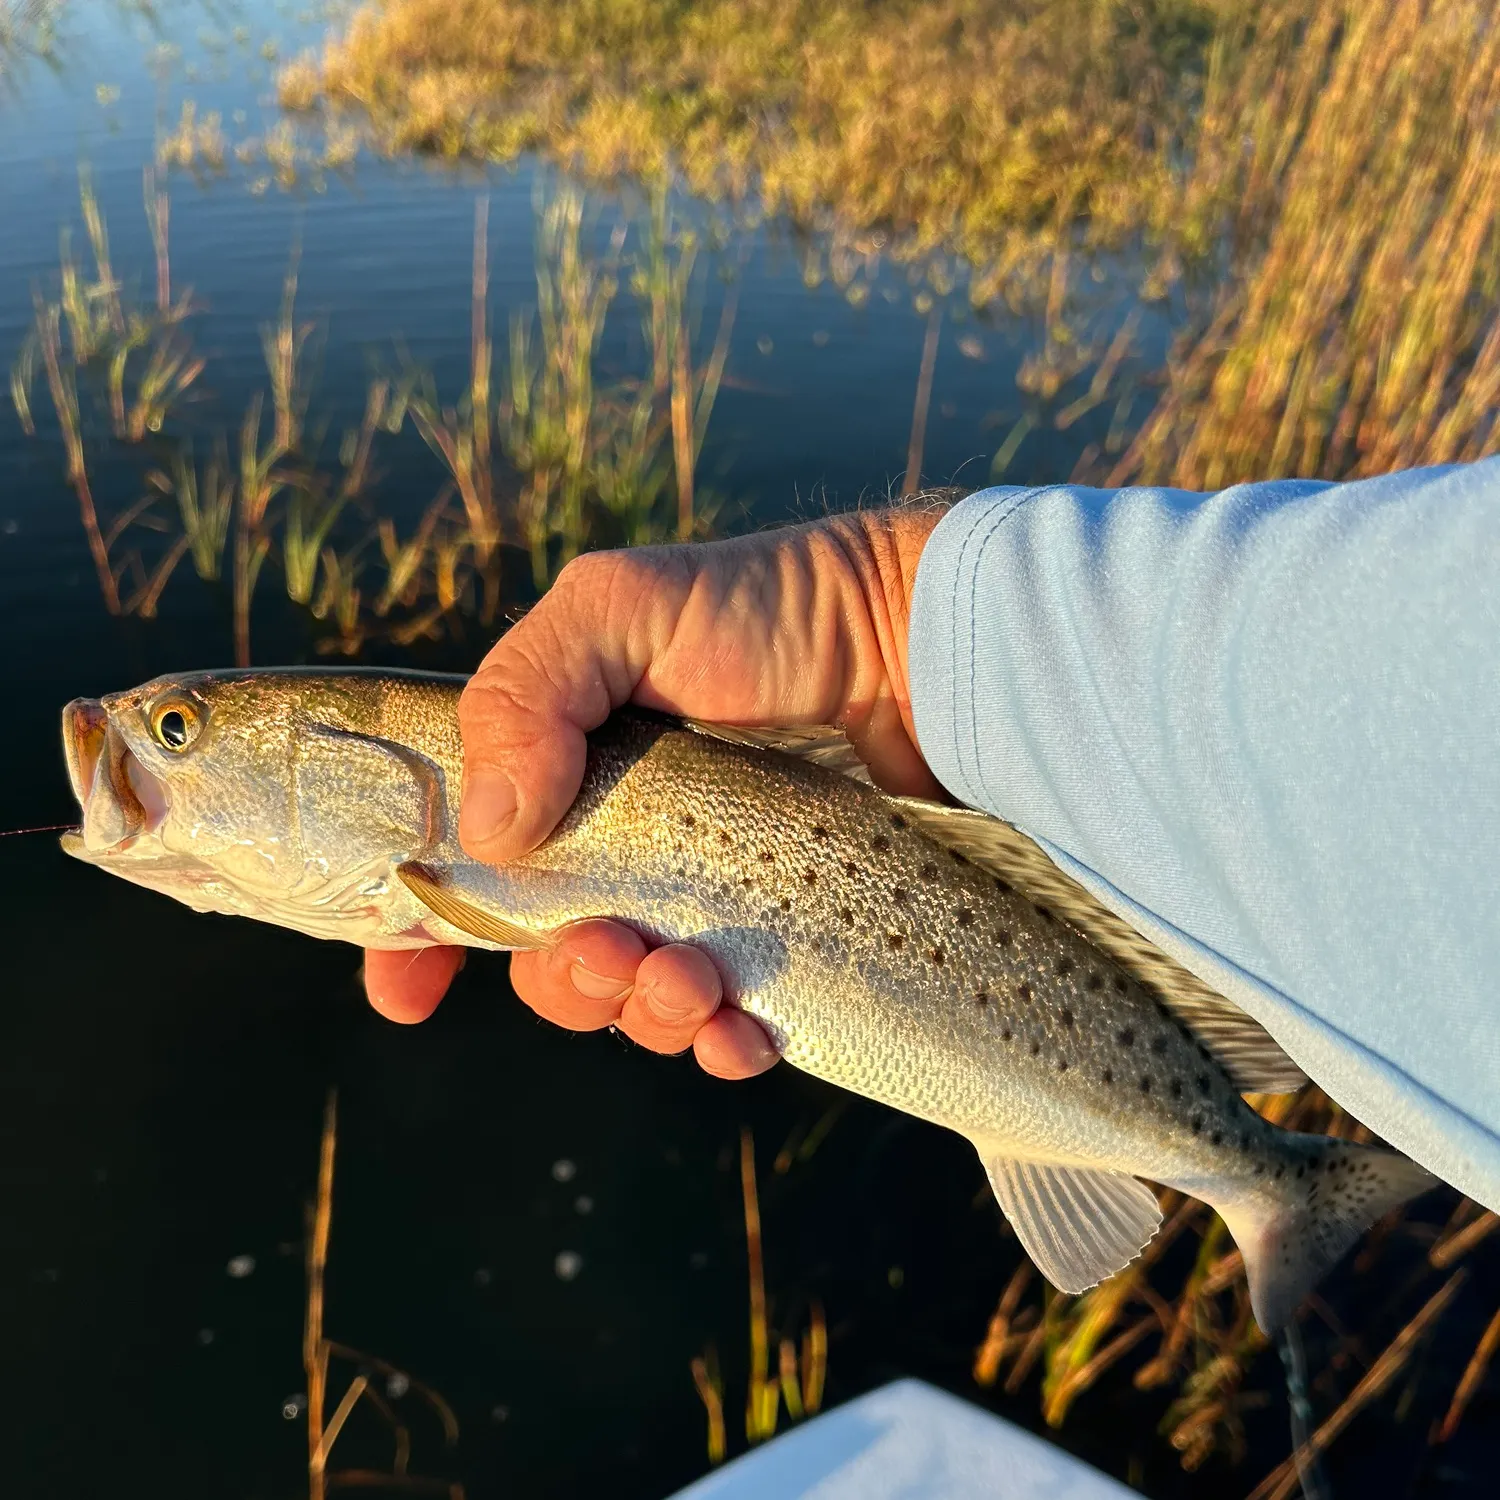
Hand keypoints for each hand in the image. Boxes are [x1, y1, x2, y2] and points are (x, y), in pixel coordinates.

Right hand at [364, 503, 947, 1074]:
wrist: (912, 642)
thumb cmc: (762, 609)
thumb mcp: (619, 610)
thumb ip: (527, 695)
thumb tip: (490, 834)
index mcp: (559, 776)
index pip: (463, 870)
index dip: (420, 939)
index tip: (403, 993)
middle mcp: (623, 846)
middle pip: (547, 956)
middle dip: (561, 978)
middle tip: (610, 948)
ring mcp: (702, 897)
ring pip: (634, 1001)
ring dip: (644, 1013)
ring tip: (689, 981)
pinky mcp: (780, 937)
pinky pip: (731, 1025)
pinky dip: (723, 1045)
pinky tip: (744, 1033)